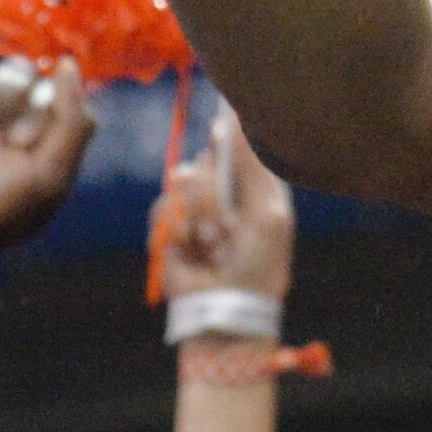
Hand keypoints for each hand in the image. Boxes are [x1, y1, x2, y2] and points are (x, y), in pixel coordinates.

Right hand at [155, 102, 293, 303]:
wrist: (225, 310)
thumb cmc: (259, 266)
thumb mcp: (267, 212)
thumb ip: (253, 166)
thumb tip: (237, 120)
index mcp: (254, 189)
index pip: (237, 147)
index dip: (228, 137)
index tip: (220, 126)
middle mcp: (225, 195)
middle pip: (206, 159)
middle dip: (213, 187)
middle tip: (224, 221)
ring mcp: (195, 211)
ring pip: (183, 181)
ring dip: (198, 213)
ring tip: (210, 242)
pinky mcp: (169, 229)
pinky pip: (164, 207)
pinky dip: (177, 228)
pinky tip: (191, 249)